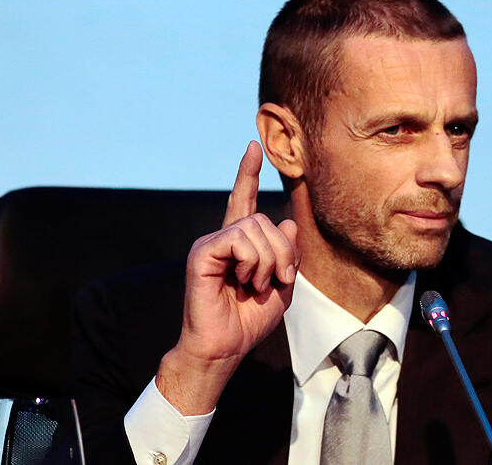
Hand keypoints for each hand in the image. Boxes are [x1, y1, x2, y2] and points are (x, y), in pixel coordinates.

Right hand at [157, 141, 298, 413]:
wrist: (225, 346)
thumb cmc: (249, 320)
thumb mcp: (282, 287)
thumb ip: (288, 254)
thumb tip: (289, 222)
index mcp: (240, 243)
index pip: (245, 200)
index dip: (248, 173)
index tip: (253, 146)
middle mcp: (223, 237)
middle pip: (265, 219)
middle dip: (282, 252)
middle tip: (277, 280)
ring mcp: (211, 243)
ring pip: (256, 228)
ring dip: (268, 261)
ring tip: (255, 284)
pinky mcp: (202, 252)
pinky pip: (239, 239)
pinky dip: (252, 261)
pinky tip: (242, 280)